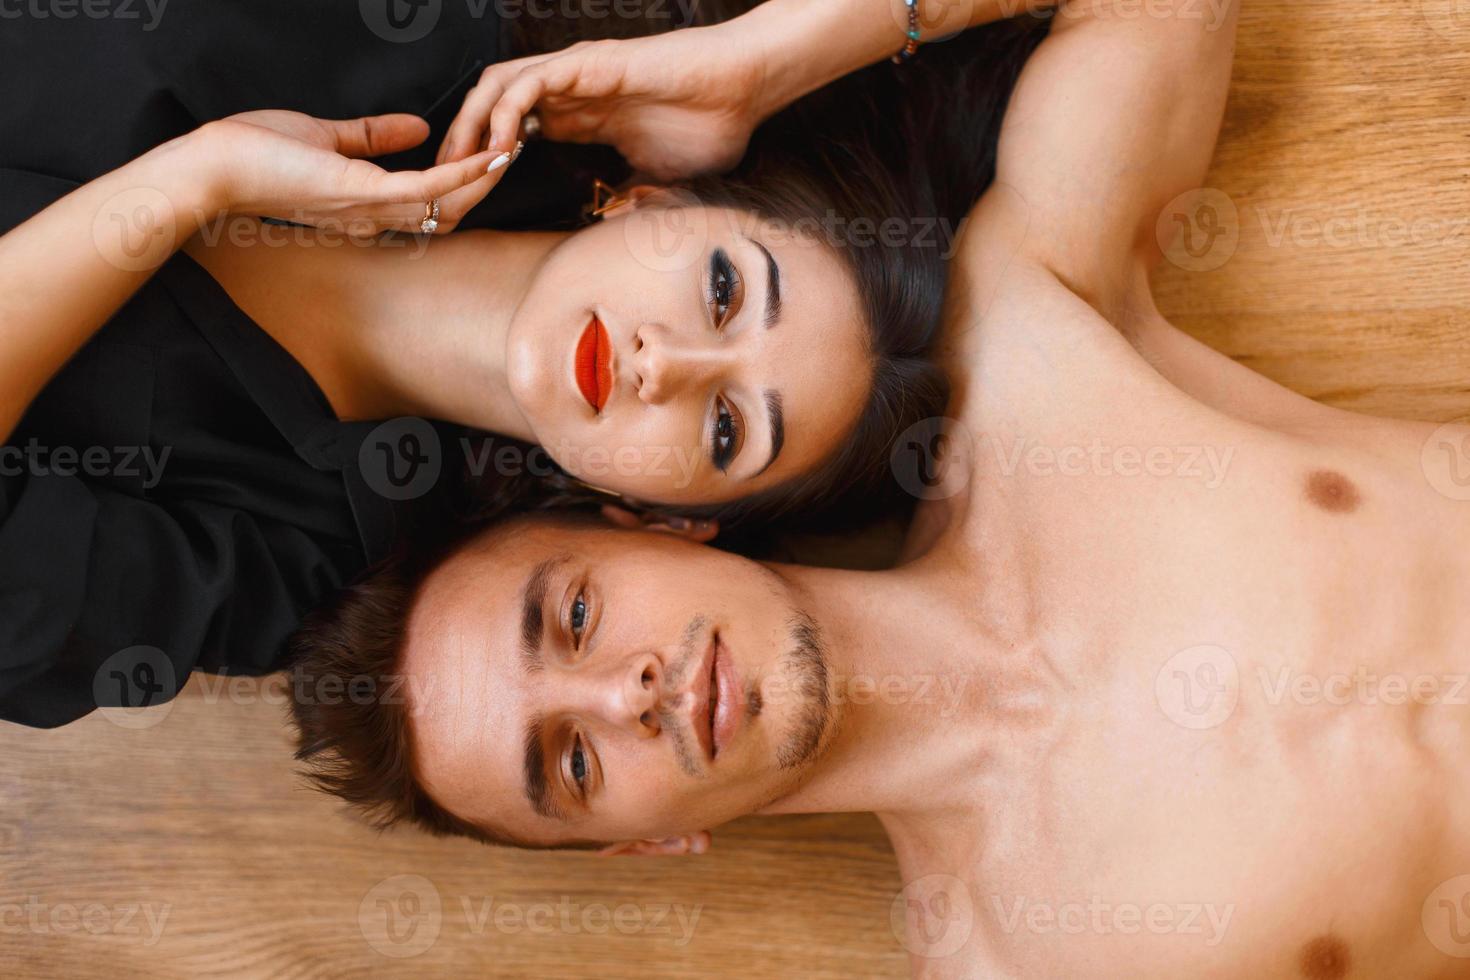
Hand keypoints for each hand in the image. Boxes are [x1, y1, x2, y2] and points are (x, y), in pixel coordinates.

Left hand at [201, 110, 509, 235]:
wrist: (214, 167)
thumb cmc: (254, 155)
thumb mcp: (325, 137)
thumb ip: (372, 135)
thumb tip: (417, 126)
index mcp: (365, 208)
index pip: (427, 208)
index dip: (461, 186)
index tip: (486, 157)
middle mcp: (373, 218)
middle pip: (447, 214)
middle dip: (483, 185)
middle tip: (512, 154)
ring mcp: (370, 209)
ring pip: (446, 205)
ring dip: (482, 177)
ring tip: (510, 151)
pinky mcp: (364, 191)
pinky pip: (427, 188)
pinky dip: (462, 172)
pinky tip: (486, 155)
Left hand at [437, 29, 767, 180]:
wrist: (742, 91)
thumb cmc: (710, 127)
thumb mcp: (658, 179)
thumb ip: (628, 197)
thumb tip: (610, 224)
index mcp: (580, 116)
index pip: (513, 133)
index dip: (486, 163)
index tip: (471, 200)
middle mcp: (568, 91)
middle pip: (492, 109)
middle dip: (462, 146)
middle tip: (445, 188)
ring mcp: (575, 75)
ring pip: (497, 90)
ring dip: (471, 127)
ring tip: (460, 167)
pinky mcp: (587, 65)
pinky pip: (528, 84)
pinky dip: (504, 112)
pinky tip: (500, 147)